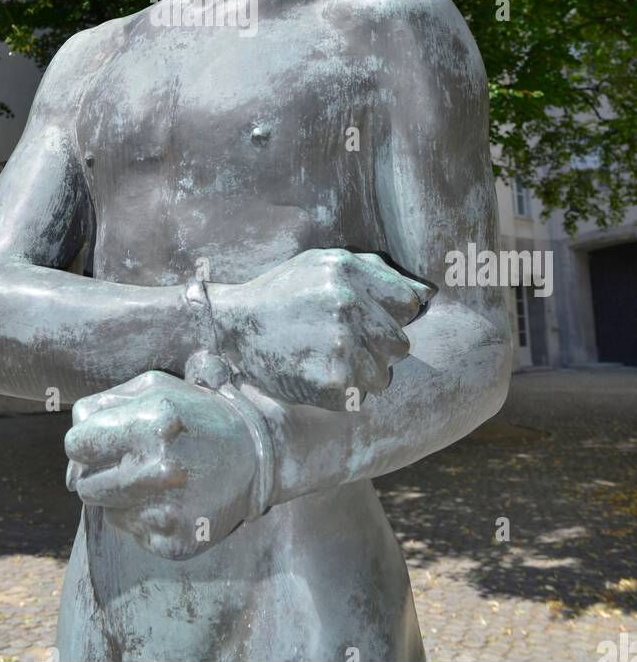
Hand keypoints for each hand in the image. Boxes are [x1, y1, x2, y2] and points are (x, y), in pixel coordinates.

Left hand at [64, 371, 257, 559]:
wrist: (258, 457)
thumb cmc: (196, 414)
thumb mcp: (153, 388)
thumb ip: (101, 407)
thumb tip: (69, 458)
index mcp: (153, 423)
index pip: (75, 445)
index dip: (87, 442)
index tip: (106, 441)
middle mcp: (159, 470)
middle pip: (84, 484)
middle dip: (100, 471)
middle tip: (132, 461)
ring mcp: (167, 511)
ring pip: (104, 510)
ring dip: (120, 495)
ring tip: (154, 479)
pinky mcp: (173, 542)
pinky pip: (130, 531)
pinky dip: (142, 516)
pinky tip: (171, 499)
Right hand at [214, 248, 435, 410]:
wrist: (233, 326)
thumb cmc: (284, 292)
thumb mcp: (324, 264)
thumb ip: (377, 272)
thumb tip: (427, 294)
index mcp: (347, 272)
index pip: (408, 304)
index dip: (390, 315)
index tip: (368, 319)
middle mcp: (346, 305)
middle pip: (400, 343)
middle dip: (377, 346)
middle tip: (343, 342)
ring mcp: (339, 346)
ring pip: (383, 376)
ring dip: (362, 373)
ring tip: (328, 359)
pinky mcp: (332, 384)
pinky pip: (362, 397)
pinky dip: (344, 393)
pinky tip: (318, 375)